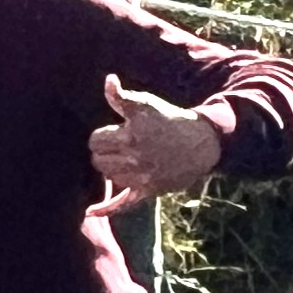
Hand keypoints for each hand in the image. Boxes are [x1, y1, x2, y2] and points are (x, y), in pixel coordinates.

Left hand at [90, 74, 223, 214]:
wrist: (200, 143)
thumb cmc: (170, 119)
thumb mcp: (145, 104)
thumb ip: (121, 96)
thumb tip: (108, 80)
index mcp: (129, 137)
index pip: (95, 141)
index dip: (101, 135)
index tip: (112, 132)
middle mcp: (133, 160)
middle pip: (98, 160)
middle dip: (103, 152)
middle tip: (116, 146)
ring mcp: (141, 178)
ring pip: (109, 177)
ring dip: (111, 169)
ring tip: (122, 159)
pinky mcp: (149, 191)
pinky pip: (124, 204)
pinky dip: (107, 209)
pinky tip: (91, 212)